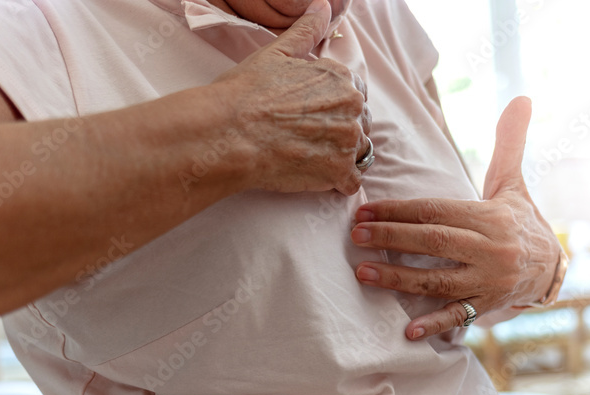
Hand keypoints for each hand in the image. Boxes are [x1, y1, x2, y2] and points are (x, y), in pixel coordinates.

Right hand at [211, 0, 371, 195]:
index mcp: (342, 78)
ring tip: (311, 157)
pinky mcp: (338, 172)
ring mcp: (348, 141)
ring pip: (359, 152)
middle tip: (308, 138)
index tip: (313, 115)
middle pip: (360, 123)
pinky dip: (337, 182)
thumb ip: (306, 31)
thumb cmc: (246, 93)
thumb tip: (323, 6)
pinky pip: (351, 182)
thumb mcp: (277, 53)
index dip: (335, 106)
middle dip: (340, 131)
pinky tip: (317, 177)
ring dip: (341, 156)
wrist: (230, 134)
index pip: (356, 94)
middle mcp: (352, 107)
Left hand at [349, 96, 560, 339]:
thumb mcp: (514, 183)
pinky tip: (407, 332)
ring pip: (437, 280)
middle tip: (356, 236)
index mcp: (490, 217)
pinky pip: (457, 317)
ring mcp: (488, 281)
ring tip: (363, 273)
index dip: (400, 210)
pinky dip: (434, 326)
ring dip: (398, 279)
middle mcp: (490, 249)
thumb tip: (522, 98)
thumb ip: (510, 143)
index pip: (437, 210)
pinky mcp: (487, 307)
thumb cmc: (521, 222)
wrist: (555, 268)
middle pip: (433, 243)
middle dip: (392, 238)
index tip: (365, 209)